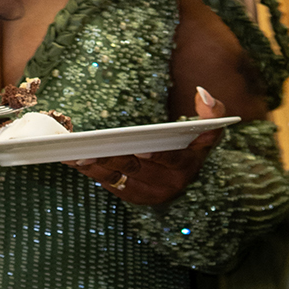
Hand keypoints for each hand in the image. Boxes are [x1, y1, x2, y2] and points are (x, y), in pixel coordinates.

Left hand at [65, 86, 224, 205]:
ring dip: (95, 167)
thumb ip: (214, 111)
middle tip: (89, 149)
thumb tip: (202, 92)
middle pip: (136, 171)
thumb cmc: (196, 146)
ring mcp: (148, 193)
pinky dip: (91, 171)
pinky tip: (74, 159)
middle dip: (112, 159)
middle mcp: (167, 184)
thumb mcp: (211, 130)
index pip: (170, 160)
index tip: (138, 149)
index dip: (154, 155)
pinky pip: (108, 184)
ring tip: (73, 154)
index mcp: (187, 165)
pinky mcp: (132, 196)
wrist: (191, 178)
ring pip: (118, 179)